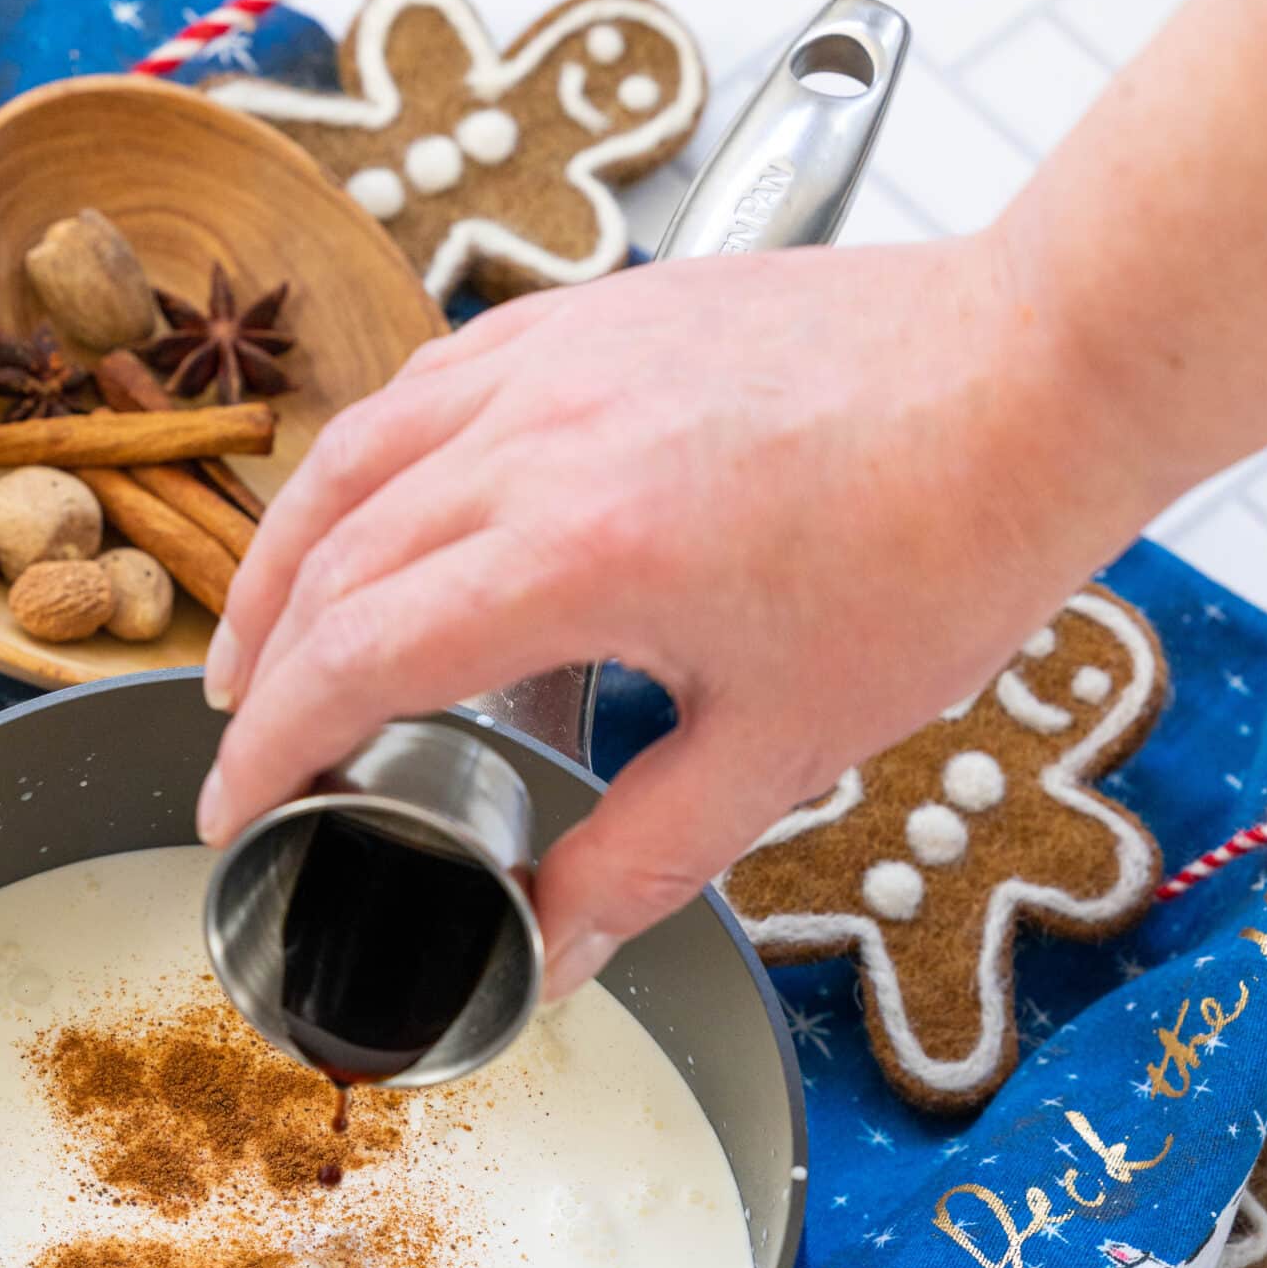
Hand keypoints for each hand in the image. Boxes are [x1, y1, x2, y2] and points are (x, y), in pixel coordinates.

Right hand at [195, 232, 1153, 996]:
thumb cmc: (934, 546)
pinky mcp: (596, 315)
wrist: (1032, 380)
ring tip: (266, 641)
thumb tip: (554, 952)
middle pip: (333, 561)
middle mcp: (539, 434)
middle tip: (241, 751)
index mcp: (575, 552)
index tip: (234, 803)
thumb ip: (645, 860)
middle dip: (264, 669)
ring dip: (289, 557)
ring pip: (358, 453)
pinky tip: (377, 515)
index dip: (273, 744)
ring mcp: (560, 357)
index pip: (356, 654)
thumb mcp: (784, 747)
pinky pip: (432, 383)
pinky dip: (373, 461)